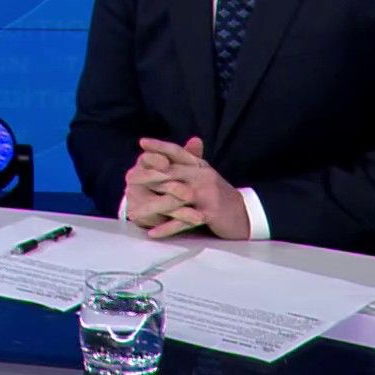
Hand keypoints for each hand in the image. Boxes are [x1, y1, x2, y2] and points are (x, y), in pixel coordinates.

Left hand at [131, 137, 250, 240]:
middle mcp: (203, 177)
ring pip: (174, 199)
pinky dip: (167, 228)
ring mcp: (206, 195)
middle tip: (128, 178)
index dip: (160, 147)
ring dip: (152, 206)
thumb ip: (187, 164)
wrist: (246, 213)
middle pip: (171, 173)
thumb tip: (166, 154)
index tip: (142, 142)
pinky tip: (152, 232)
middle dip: (148, 175)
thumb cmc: (220, 195)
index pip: (178, 153)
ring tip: (133, 212)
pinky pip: (184, 221)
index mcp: (200, 167)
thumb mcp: (205, 176)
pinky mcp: (209, 213)